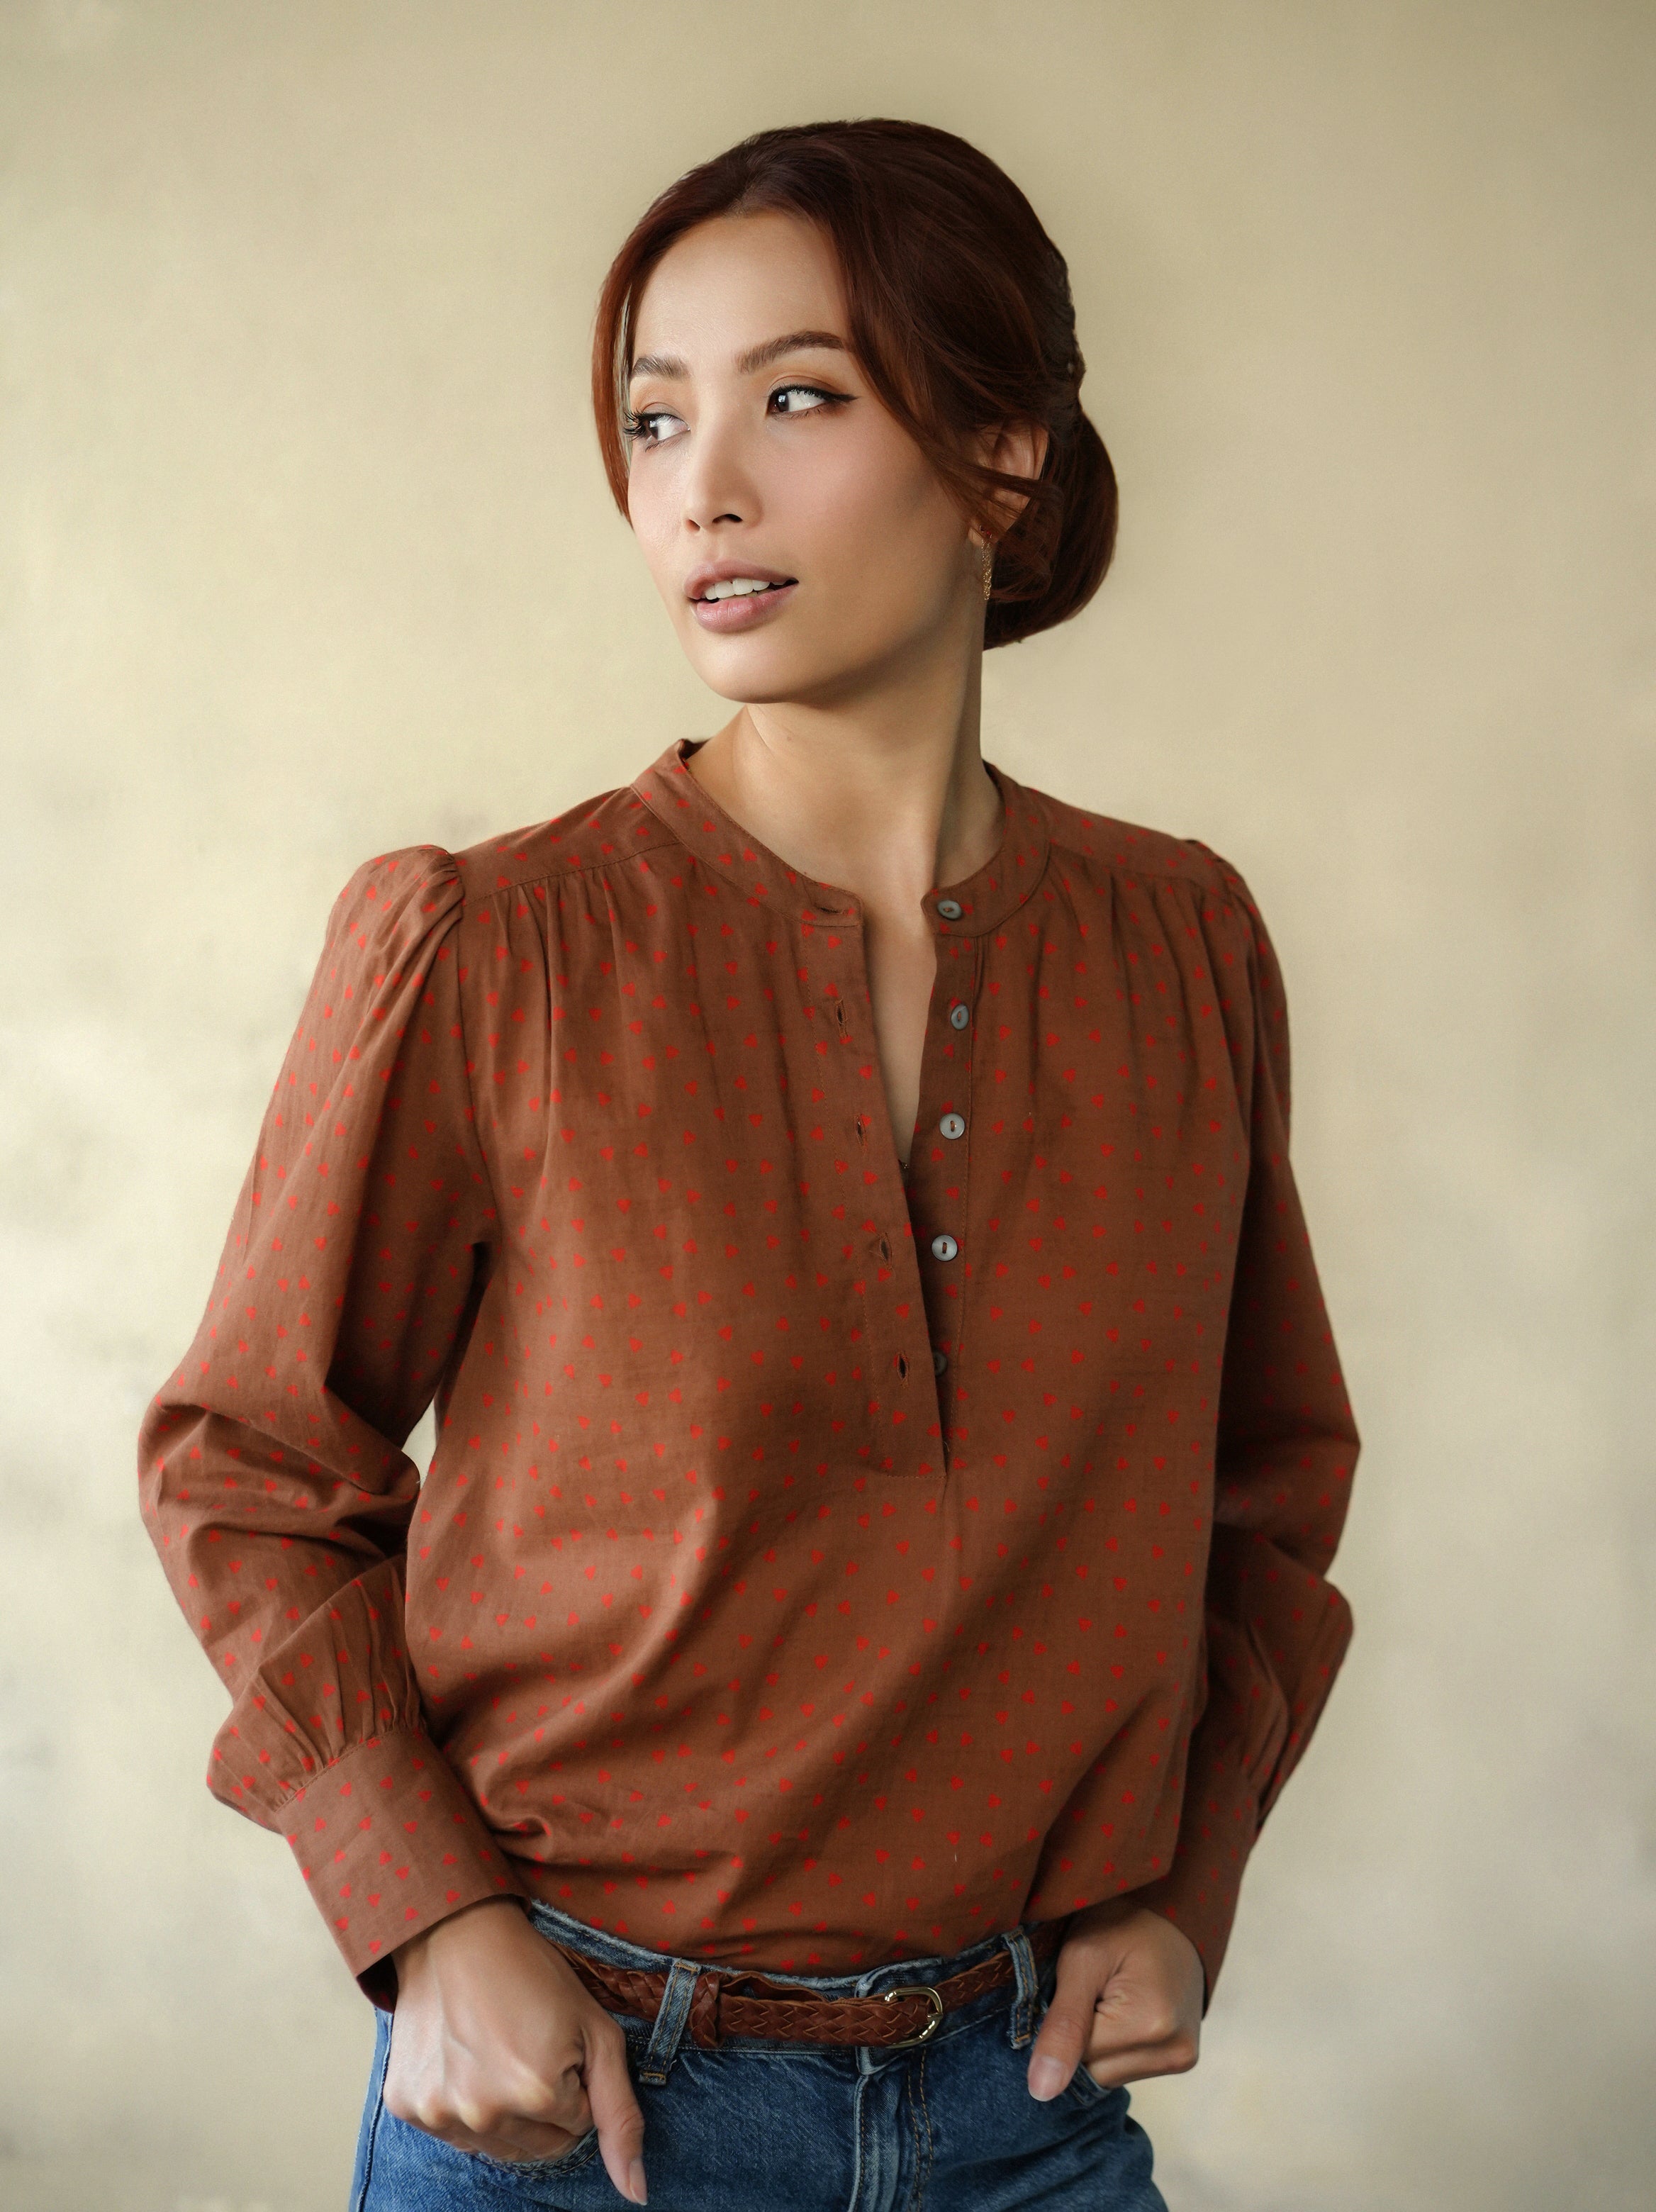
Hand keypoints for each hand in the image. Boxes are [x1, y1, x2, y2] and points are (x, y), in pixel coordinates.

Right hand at [385, 1897, 648, 2204]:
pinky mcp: (407, 2107)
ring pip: (497, 2145)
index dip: (574, 2079)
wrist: (457, 1934)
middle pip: (538, 2145)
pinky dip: (464, 2105)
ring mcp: (439, 2113)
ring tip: (497, 2050)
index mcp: (537, 2094)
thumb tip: (636, 2193)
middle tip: (528, 2044)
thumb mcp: (597, 2032)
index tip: (555, 2038)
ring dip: (505, 2109)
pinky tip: (464, 2058)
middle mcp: (483, 2113)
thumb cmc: (534, 1974)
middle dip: (544, 2102)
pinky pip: (454, 2134)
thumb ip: (620, 2116)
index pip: (579, 2126)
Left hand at [1026, 1902, 1203, 2098]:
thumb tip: (1041, 2092)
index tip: (1069, 1988)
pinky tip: (1119, 2009)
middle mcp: (1175, 2052)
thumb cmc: (1119, 1923)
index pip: (1079, 2060)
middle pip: (1096, 2073)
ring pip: (1109, 2074)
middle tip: (1089, 1989)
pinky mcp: (1181, 2057)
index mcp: (1153, 2026)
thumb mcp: (1081, 1961)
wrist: (1169, 1909)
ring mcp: (1182, 2057)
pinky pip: (1127, 2067)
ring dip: (1097, 2042)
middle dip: (1080, 2037)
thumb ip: (1062, 2027)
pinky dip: (1114, 2043)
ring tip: (1105, 1995)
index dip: (1061, 2026)